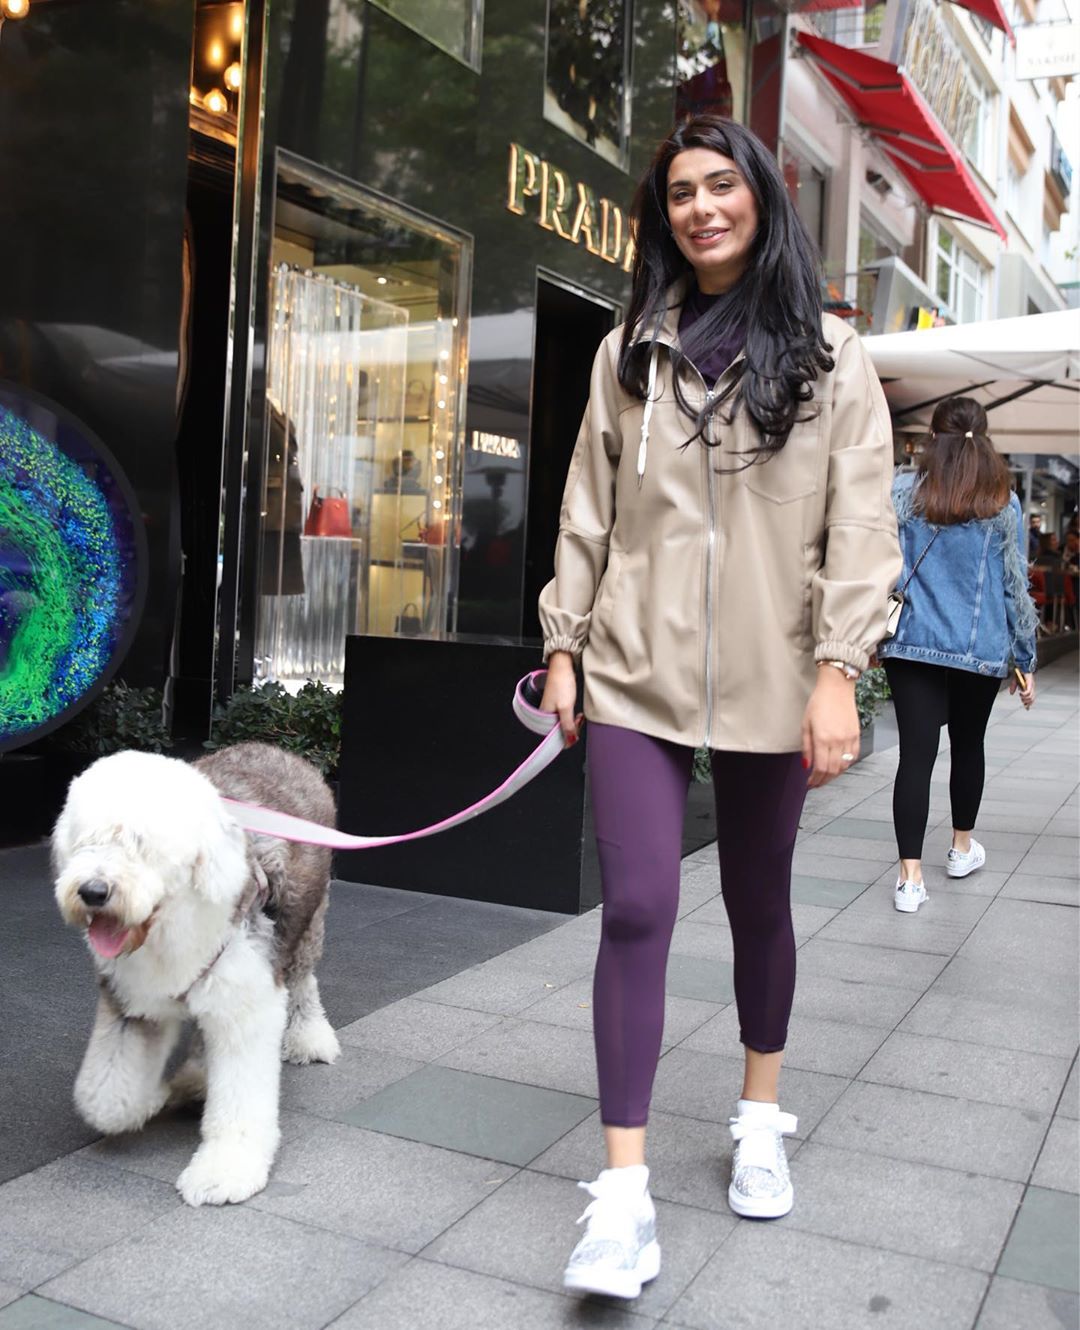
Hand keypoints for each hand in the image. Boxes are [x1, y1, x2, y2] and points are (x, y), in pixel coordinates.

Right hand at [539, 651, 582, 745]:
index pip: (554, 738)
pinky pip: (565, 718)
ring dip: (573, 724)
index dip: (567, 738)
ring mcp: (552, 710)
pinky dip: (572, 718)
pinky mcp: (558, 705)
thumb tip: (570, 741)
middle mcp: (546, 716)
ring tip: (579, 717)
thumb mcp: (566, 707)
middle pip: (559, 732)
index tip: (576, 733)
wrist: (562, 666)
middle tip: (579, 721)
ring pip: (563, 725)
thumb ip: (567, 725)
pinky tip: (577, 714)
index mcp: (544, 718)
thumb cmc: (561, 684)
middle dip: (571, 730)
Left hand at [801, 667, 859, 787]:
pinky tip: (838, 766)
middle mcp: (837, 741)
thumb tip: (806, 765)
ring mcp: (848, 739)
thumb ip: (806, 746)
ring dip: (834, 775)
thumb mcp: (805, 724)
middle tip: (816, 783)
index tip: (810, 783)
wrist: (837, 688)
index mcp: (822, 738)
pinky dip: (846, 765)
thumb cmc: (819, 702)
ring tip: (826, 776)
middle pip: (833, 770)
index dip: (815, 780)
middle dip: (824, 780)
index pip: (820, 768)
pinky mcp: (856, 735)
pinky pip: (853, 757)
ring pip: (844, 766)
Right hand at [1009, 671, 1035, 709]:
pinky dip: (1024, 694)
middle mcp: (1031, 688)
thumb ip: (1013, 687)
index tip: (1027, 708)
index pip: (1031, 698)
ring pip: (1030, 697)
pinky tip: (1020, 693)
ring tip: (1021, 696)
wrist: (1022, 666)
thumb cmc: (1020, 673)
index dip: (1029, 704)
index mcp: (1029, 688)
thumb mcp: (1015, 681)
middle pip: (1032, 699)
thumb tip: (1011, 693)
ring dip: (1025, 698)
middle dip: (1027, 702)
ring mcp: (1031, 686)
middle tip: (1022, 701)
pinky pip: (1028, 691)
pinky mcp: (1029, 683)